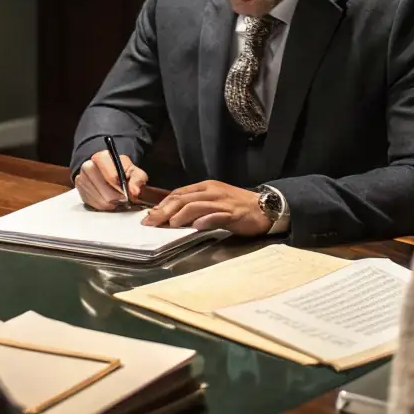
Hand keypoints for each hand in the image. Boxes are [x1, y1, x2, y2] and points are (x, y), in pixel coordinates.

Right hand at [76, 149, 147, 210]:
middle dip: (113, 194)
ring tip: (116, 201)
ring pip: (94, 194)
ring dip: (107, 201)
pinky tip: (108, 203)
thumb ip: (137, 180)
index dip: (117, 184)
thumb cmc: (123, 173)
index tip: (125, 192)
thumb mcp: (135, 173)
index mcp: (102, 157)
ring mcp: (81, 177)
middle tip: (122, 199)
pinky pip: (89, 201)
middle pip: (99, 183)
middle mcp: (88, 165)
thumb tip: (134, 192)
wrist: (111, 175)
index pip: (108, 172)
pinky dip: (100, 205)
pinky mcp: (80, 190)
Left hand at [142, 180, 271, 235]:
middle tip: (150, 222)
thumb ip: (196, 207)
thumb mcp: (213, 202)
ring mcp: (222, 202)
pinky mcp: (233, 213)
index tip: (149, 216)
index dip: (162, 204)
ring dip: (181, 215)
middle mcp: (211, 192)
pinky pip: (217, 216)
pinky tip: (197, 226)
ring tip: (169, 225)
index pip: (178, 193)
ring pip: (196, 205)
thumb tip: (174, 218)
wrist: (265, 207)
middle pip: (183, 199)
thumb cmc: (237, 206)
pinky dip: (205, 220)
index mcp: (205, 187)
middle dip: (164, 210)